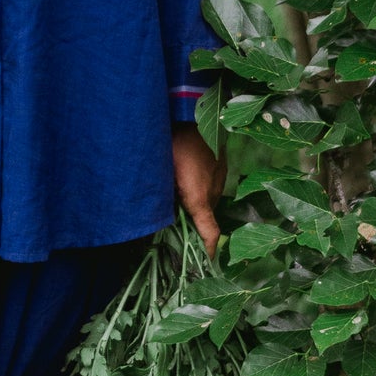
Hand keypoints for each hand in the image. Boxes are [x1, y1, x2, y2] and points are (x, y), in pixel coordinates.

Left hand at [172, 124, 224, 253]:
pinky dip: (200, 186)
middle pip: (204, 216)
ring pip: (207, 199)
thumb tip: (153, 213)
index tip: (204, 263)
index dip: (208, 251)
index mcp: (199, 197)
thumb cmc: (171, 143)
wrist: (191, 111)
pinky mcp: (222, 165)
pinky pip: (211, 184)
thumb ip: (160, 196)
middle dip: (191, 221)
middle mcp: (214, 191)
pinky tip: (184, 174)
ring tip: (175, 191)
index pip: (210, 233)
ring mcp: (220, 177)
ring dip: (194, 201)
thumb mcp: (160, 173)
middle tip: (171, 219)